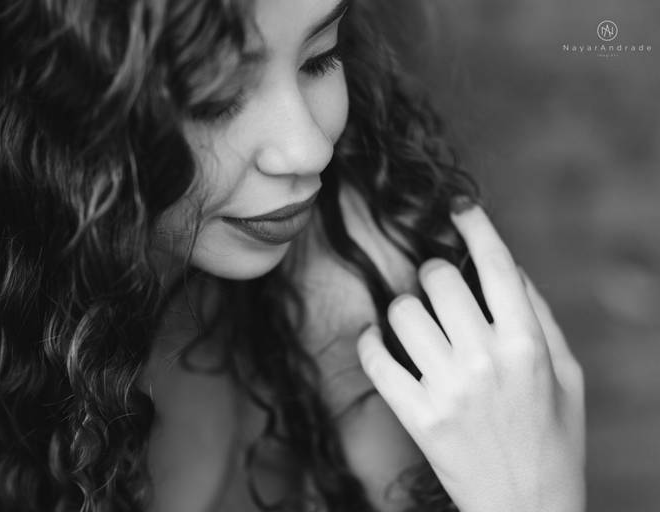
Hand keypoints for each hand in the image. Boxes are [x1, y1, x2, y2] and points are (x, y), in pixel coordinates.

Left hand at [356, 203, 585, 511]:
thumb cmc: (554, 439)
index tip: (459, 209)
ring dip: (404, 309)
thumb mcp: (567, 375)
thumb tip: (507, 266)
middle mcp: (485, 360)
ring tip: (415, 324)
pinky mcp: (417, 416)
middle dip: (435, 274)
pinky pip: (375, 359)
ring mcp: (447, 389)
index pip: (497, 265)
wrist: (528, 508)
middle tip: (437, 288)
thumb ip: (539, 316)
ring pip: (402, 311)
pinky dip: (370, 342)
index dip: (476, 226)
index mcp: (527, 344)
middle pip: (438, 278)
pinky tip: (377, 340)